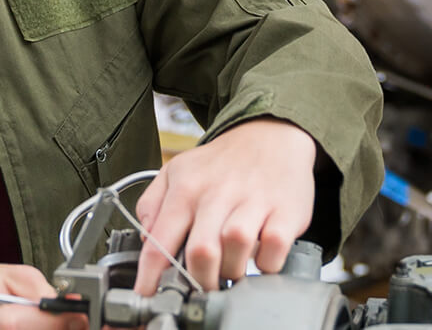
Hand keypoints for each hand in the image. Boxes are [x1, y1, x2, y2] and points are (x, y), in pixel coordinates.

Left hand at [133, 118, 317, 293]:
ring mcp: (253, 201)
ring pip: (236, 249)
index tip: (148, 297)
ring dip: (232, 271)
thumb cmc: (223, 162)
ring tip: (231, 270)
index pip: (160, 241)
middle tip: (204, 285)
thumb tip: (146, 239)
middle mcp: (218, 194)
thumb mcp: (177, 171)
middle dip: (200, 280)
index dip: (150, 277)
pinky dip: (266, 263)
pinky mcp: (285, 210)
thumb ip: (153, 204)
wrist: (271, 134)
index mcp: (186, 189)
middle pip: (201, 252)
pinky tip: (260, 259)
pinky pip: (274, 248)